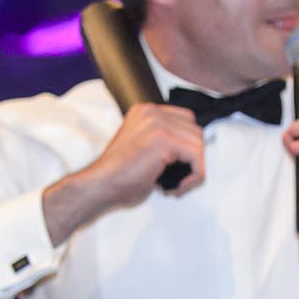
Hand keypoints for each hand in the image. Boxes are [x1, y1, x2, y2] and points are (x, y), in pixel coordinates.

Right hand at [43, 102, 203, 243]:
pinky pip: (196, 155)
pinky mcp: (164, 139)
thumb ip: (164, 143)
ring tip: (178, 184)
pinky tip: (177, 186)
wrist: (100, 185)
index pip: (185, 121)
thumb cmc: (118, 176)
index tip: (181, 167)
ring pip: (199, 143)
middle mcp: (151, 112)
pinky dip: (195, 175)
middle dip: (194, 158)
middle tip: (180, 179)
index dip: (188, 147)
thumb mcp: (143, 149)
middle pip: (195, 131)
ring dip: (195, 169)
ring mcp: (157, 123)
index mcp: (145, 112)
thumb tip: (190, 153)